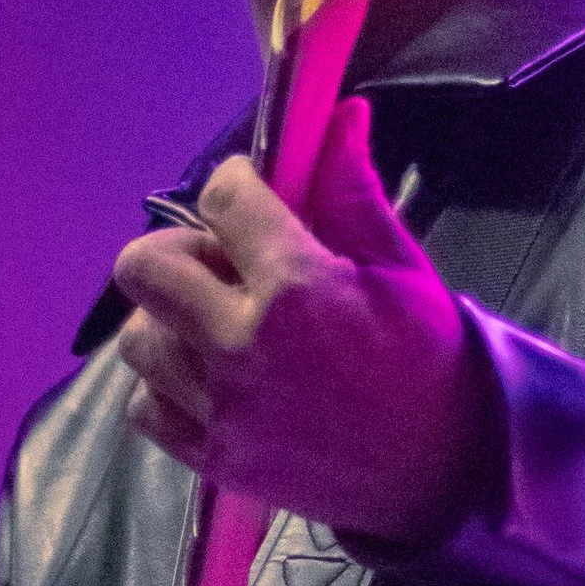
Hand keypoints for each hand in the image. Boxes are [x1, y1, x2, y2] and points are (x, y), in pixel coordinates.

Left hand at [111, 97, 492, 545]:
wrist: (445, 473)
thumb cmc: (428, 361)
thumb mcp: (400, 267)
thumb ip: (352, 190)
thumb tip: (339, 112)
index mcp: (297, 287)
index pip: (219, 198)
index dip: (235, 188)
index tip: (252, 200)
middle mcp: (244, 346)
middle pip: (143, 265)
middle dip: (177, 250)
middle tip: (221, 266)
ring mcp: (222, 409)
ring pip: (139, 337)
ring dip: (171, 321)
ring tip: (220, 328)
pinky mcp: (213, 460)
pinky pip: (145, 408)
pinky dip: (168, 388)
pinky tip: (214, 380)